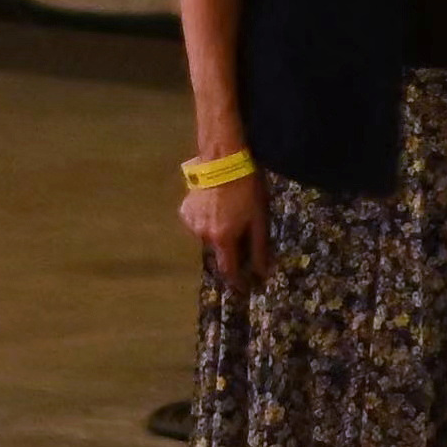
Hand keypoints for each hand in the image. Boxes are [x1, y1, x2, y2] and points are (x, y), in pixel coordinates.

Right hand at [180, 162, 268, 297]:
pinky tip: (214, 204)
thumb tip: (262, 273)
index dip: (237, 281)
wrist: (223, 159)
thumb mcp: (259, 219)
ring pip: (207, 236)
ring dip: (217, 231)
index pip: (228, 270)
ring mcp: (191, 222)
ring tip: (228, 213)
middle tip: (240, 231)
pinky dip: (206, 219)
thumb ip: (259, 248)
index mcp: (223, 239)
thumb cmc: (247, 189)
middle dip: (229, 247)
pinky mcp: (184, 209)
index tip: (244, 287)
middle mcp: (203, 235)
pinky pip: (197, 222)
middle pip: (219, 250)